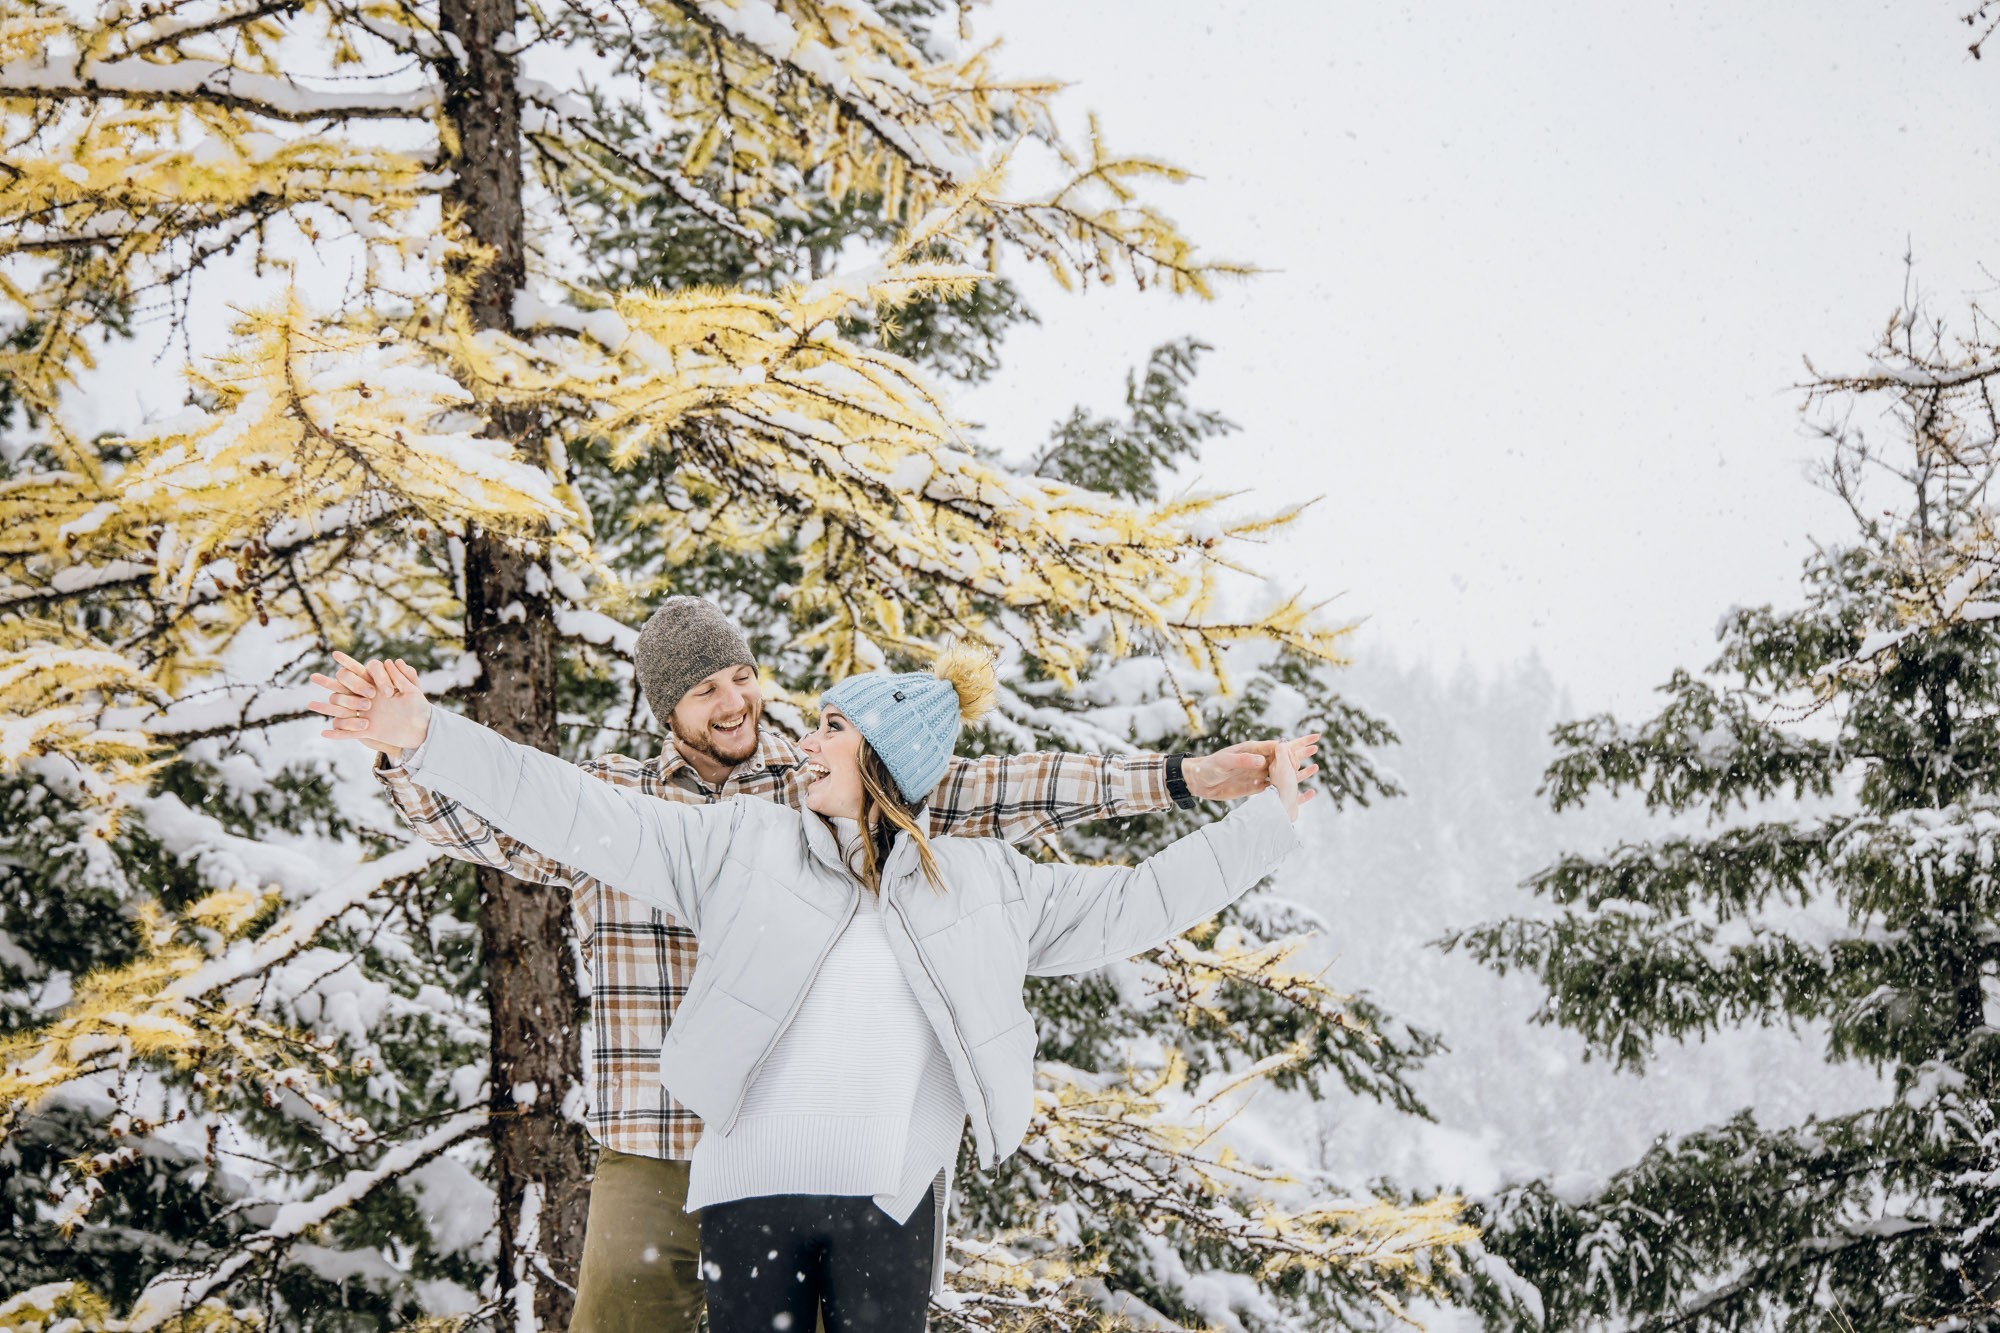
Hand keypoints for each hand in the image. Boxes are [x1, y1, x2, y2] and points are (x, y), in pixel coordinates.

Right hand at [309, 653, 432, 760]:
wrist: (420, 728)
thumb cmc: (418, 707)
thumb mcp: (414, 691)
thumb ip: (405, 677)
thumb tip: (394, 661)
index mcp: (374, 685)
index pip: (356, 670)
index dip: (346, 662)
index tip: (336, 654)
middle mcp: (363, 698)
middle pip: (343, 688)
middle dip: (353, 688)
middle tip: (371, 697)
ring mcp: (362, 714)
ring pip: (339, 710)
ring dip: (328, 708)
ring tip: (311, 705)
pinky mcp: (366, 731)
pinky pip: (346, 733)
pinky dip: (336, 734)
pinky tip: (324, 733)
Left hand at [1184, 733, 1320, 800]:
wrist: (1198, 781)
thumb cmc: (1209, 767)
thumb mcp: (1225, 762)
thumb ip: (1243, 760)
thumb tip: (1262, 761)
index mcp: (1253, 750)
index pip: (1279, 747)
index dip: (1295, 743)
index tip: (1310, 740)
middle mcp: (1257, 761)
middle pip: (1284, 757)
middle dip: (1300, 751)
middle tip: (1317, 747)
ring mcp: (1257, 774)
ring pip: (1282, 772)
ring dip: (1297, 770)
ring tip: (1314, 766)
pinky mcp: (1254, 787)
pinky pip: (1274, 787)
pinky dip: (1286, 787)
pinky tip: (1296, 789)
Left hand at [1268, 736, 1313, 822]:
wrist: (1281, 811)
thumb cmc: (1282, 786)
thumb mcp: (1282, 765)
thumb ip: (1282, 752)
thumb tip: (1282, 740)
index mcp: (1276, 767)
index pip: (1287, 751)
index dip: (1301, 743)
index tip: (1314, 737)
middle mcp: (1278, 778)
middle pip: (1292, 764)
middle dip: (1304, 755)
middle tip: (1316, 748)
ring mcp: (1284, 790)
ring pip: (1296, 779)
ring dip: (1306, 772)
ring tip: (1316, 766)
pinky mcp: (1289, 803)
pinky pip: (1298, 797)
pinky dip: (1305, 794)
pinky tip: (1312, 791)